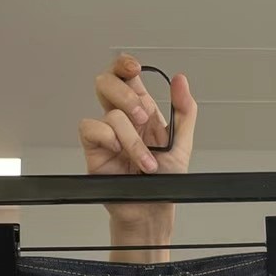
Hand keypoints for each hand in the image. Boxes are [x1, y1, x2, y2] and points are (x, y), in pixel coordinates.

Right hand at [79, 55, 197, 177]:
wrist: (153, 211)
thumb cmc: (165, 180)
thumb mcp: (183, 143)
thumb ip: (184, 110)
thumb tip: (180, 80)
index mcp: (142, 111)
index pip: (127, 77)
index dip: (124, 64)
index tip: (134, 67)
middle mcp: (122, 119)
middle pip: (107, 82)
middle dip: (126, 94)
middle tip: (143, 118)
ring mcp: (107, 134)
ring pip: (109, 112)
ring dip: (132, 137)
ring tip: (145, 158)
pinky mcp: (94, 149)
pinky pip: (90, 128)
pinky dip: (108, 138)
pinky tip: (120, 152)